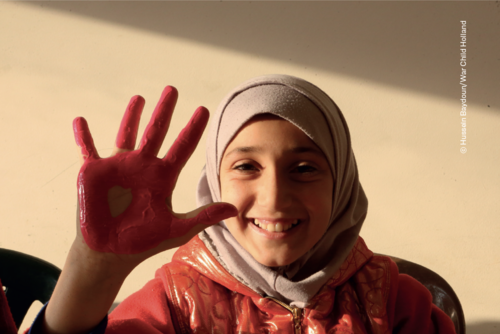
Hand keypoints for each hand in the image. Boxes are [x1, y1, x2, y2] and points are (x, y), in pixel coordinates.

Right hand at [73, 86, 235, 254]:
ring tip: (140, 97)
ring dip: (132, 115)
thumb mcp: (176, 228)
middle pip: (157, 132)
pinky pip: (87, 148)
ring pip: (128, 133)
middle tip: (173, 89)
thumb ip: (203, 216)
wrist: (109, 254)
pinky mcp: (94, 173)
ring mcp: (119, 167)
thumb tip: (234, 209)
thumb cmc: (142, 242)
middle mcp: (143, 167)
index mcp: (162, 177)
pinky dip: (83, 136)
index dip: (193, 128)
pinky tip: (80, 120)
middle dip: (165, 110)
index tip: (204, 109)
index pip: (182, 147)